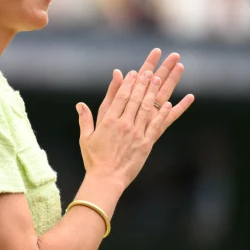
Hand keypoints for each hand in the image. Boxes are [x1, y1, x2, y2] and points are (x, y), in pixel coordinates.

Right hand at [76, 53, 194, 190]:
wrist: (106, 179)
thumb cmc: (94, 159)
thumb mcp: (86, 137)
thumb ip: (85, 119)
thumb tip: (79, 104)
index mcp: (108, 121)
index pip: (120, 97)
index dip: (128, 83)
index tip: (133, 73)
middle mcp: (123, 124)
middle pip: (135, 99)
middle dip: (143, 83)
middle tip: (150, 71)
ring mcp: (136, 134)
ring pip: (146, 109)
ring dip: (153, 93)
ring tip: (159, 80)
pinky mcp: (145, 144)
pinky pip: (156, 126)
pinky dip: (163, 115)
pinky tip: (169, 104)